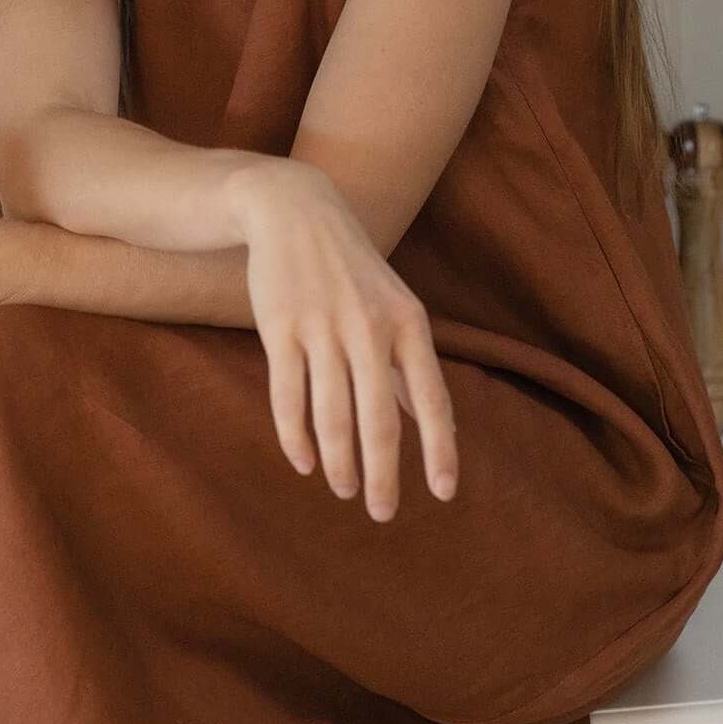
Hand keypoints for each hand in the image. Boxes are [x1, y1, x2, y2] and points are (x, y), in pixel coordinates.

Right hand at [228, 157, 458, 520]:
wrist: (294, 211)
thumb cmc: (351, 268)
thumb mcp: (393, 305)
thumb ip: (406, 364)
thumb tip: (425, 423)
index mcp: (408, 323)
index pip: (431, 400)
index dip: (440, 451)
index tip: (443, 494)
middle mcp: (369, 327)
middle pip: (378, 421)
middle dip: (381, 476)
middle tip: (381, 513)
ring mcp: (322, 327)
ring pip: (331, 416)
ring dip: (339, 463)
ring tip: (344, 489)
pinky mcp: (279, 327)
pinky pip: (288, 397)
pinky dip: (295, 438)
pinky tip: (304, 463)